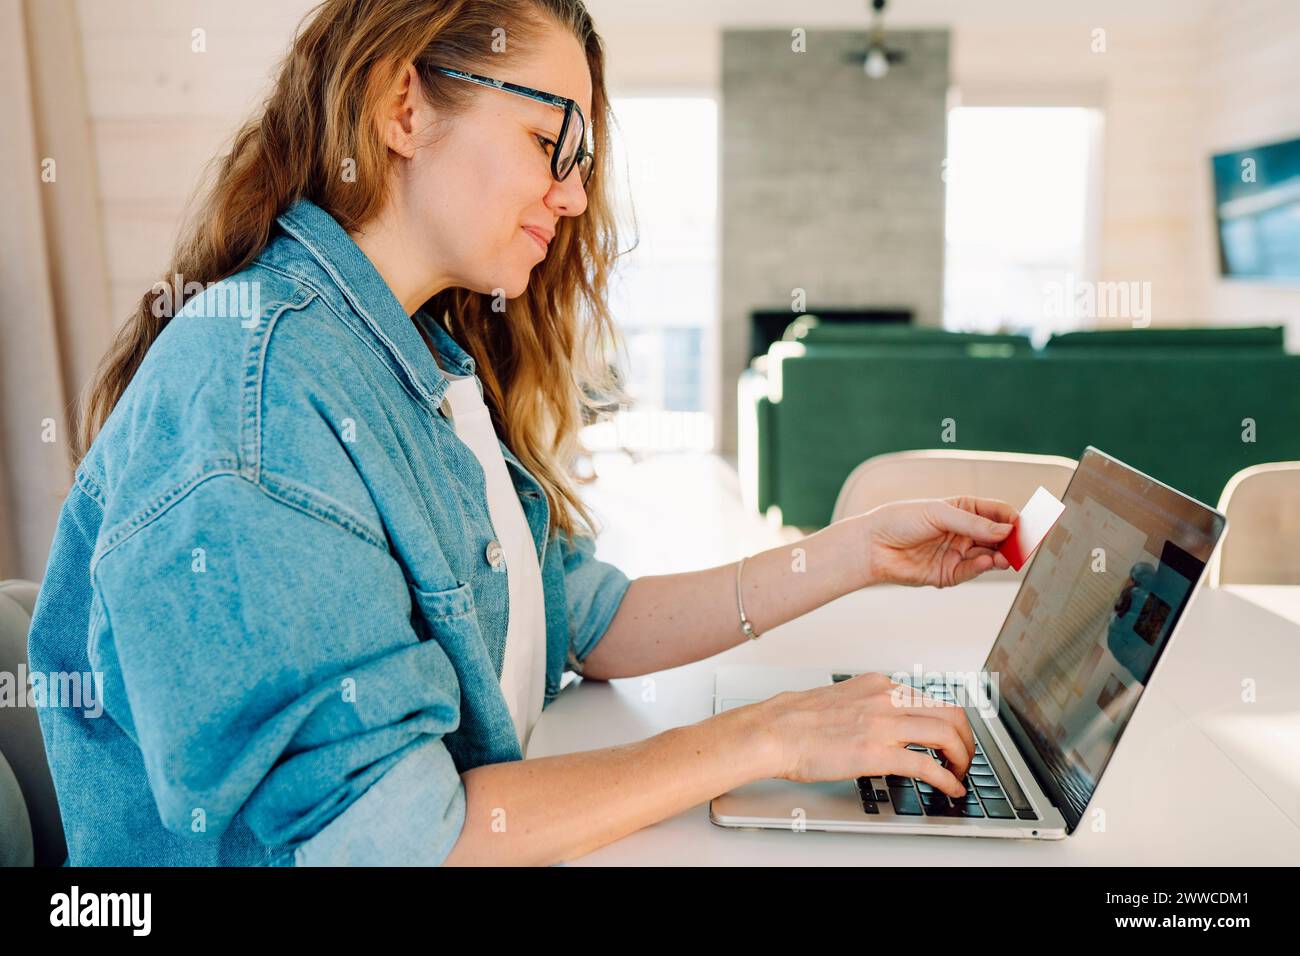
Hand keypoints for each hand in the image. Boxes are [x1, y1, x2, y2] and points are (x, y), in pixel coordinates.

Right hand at [752, 672, 974, 796]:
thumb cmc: (797, 720)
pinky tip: (950, 788)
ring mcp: (883, 724)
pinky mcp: (877, 752)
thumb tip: (885, 724)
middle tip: (963, 757)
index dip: (951, 723)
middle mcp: (886, 698)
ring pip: (946, 735)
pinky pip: (926, 766)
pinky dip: (946, 779)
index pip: (932, 699)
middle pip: (950, 713)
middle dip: (966, 739)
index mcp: (879, 685)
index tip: (953, 738)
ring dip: (961, 758)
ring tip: (959, 774)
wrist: (774, 731)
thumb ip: (868, 706)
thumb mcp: (842, 698)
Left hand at [858, 496, 1018, 587]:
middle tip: (1024, 546)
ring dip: (1000, 557)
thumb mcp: (937, 513)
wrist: (872, 545)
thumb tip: (1005, 531)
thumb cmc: (899, 520)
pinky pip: (971, 572)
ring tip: (1006, 557)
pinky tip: (985, 561)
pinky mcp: (948, 574)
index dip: (1014, 520)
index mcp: (964, 509)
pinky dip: (980, 568)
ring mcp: (957, 554)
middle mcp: (964, 532)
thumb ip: (971, 523)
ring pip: (989, 556)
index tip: (1026, 526)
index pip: (998, 513)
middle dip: (1013, 542)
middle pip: (999, 538)